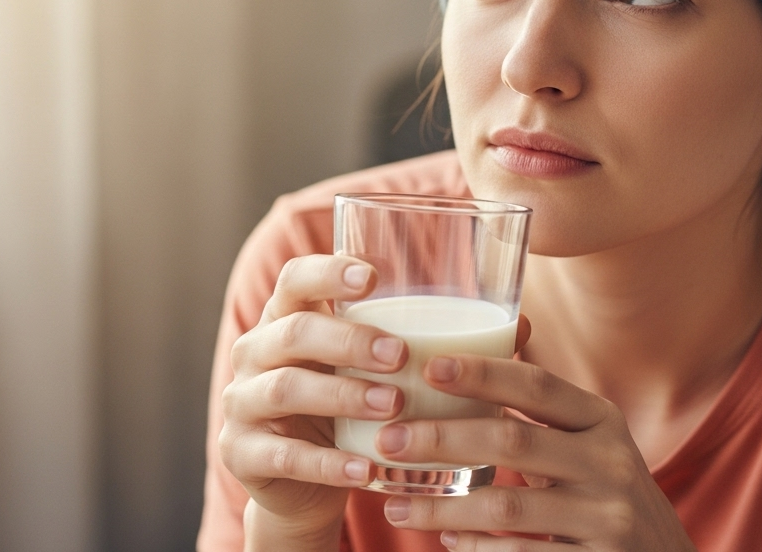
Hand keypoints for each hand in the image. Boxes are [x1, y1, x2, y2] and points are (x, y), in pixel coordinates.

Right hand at [218, 254, 407, 548]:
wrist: (302, 487)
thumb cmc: (346, 413)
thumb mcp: (373, 373)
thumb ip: (426, 345)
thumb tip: (519, 328)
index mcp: (285, 319)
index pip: (295, 280)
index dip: (329, 274)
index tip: (374, 277)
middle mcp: (255, 353)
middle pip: (293, 331)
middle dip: (349, 340)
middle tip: (400, 355)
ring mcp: (242, 403)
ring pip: (287, 389)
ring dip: (343, 395)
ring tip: (393, 406)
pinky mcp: (241, 453)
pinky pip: (284, 456)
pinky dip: (327, 464)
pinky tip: (365, 469)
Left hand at [373, 356, 696, 551]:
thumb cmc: (603, 491)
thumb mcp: (588, 442)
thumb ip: (540, 406)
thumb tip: (474, 344)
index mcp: (602, 420)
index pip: (539, 386)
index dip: (484, 373)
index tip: (428, 367)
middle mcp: (610, 463)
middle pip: (512, 440)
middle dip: (441, 438)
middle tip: (387, 440)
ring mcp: (608, 517)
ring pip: (506, 506)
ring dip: (441, 504)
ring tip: (394, 504)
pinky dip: (476, 548)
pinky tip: (444, 538)